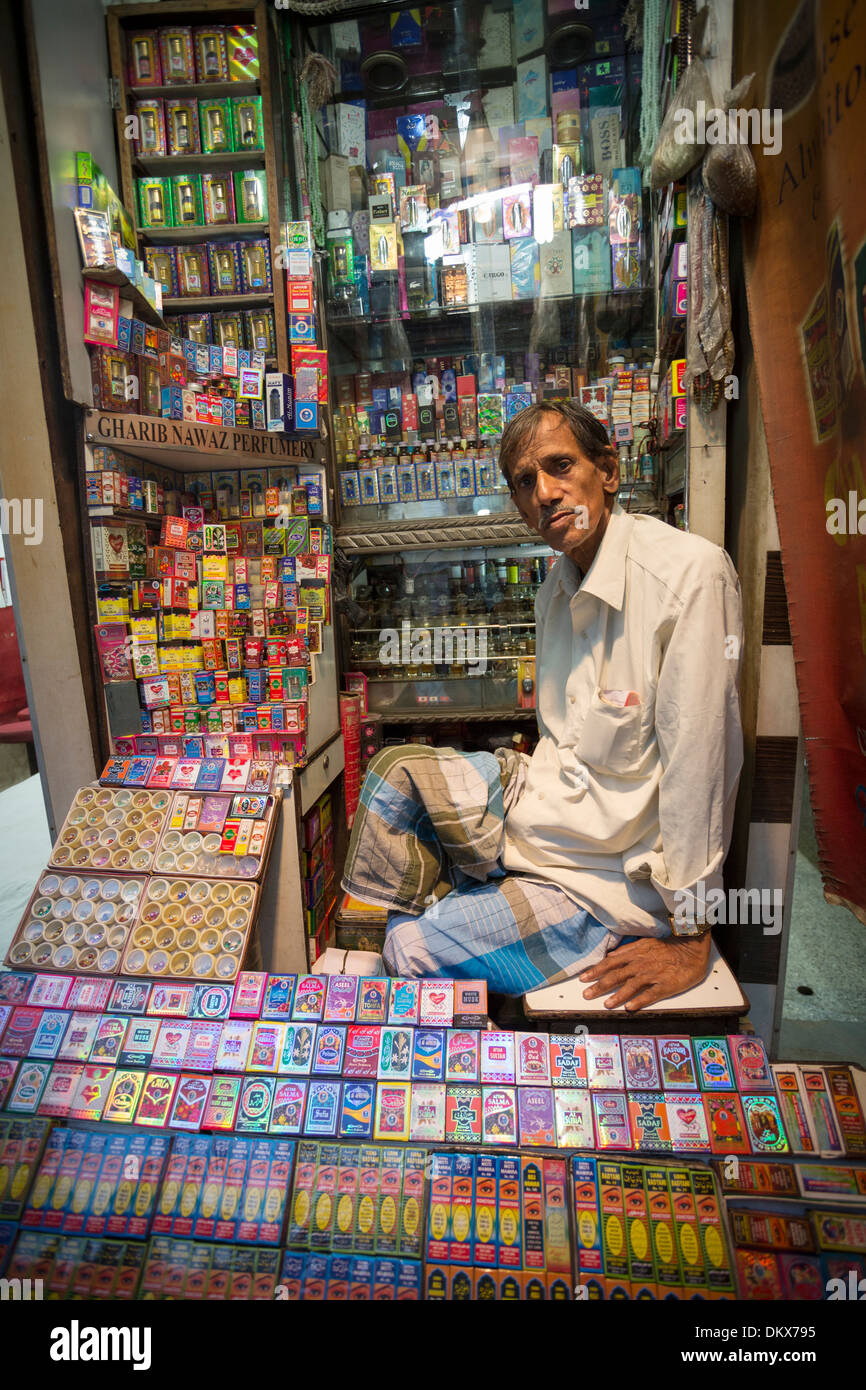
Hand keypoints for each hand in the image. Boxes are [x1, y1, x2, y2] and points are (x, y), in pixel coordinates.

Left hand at [578, 933, 711, 1012]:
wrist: (691, 949)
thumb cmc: (668, 947)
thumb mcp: (645, 943)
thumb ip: (627, 951)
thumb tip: (611, 956)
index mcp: (635, 954)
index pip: (610, 963)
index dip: (596, 971)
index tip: (583, 978)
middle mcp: (640, 964)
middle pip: (616, 975)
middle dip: (600, 985)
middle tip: (587, 994)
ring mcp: (653, 975)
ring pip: (632, 986)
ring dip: (618, 996)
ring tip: (606, 1004)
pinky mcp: (665, 985)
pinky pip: (651, 994)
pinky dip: (640, 1001)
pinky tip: (630, 1008)